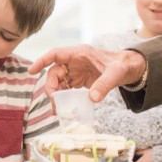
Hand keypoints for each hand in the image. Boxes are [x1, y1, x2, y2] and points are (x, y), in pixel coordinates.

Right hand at [28, 45, 147, 102]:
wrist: (129, 68)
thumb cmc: (122, 65)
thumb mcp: (115, 74)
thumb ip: (104, 85)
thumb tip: (93, 98)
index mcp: (80, 54)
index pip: (56, 54)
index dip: (42, 61)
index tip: (32, 70)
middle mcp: (74, 61)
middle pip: (54, 72)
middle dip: (51, 86)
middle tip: (54, 101)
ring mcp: (76, 71)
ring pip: (58, 81)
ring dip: (56, 94)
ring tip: (57, 108)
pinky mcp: (79, 80)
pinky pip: (66, 88)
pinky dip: (63, 97)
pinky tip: (64, 107)